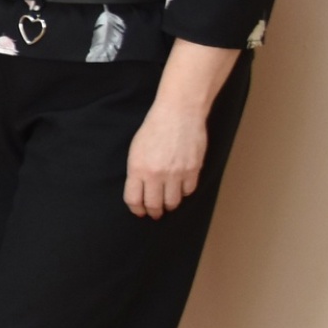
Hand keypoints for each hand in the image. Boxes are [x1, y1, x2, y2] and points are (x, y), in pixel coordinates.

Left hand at [124, 37, 239, 217]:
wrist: (178, 113)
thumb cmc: (154, 128)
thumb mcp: (136, 150)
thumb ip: (137, 171)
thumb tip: (140, 190)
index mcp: (138, 168)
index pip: (134, 199)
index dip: (137, 209)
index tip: (140, 212)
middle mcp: (157, 174)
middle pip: (155, 205)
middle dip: (154, 212)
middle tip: (155, 213)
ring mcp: (176, 173)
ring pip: (173, 202)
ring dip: (169, 205)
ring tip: (168, 203)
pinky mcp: (193, 169)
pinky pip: (188, 190)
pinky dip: (184, 192)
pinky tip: (180, 189)